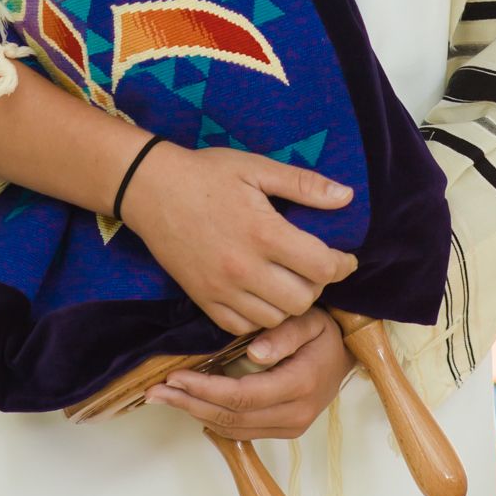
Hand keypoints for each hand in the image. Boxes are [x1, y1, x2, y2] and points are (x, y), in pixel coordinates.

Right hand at [118, 142, 359, 335]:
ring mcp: (221, 289)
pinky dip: (258, 316)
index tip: (344, 258)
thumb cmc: (206, 173)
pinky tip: (259, 294)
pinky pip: (242, 327)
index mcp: (263, 233)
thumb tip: (346, 197)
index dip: (342, 265)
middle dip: (317, 284)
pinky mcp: (202, 300)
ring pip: (275, 318)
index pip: (322, 267)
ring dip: (288, 303)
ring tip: (286, 279)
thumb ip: (304, 185)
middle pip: (303, 300)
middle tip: (312, 266)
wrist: (149, 188)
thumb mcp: (256, 168)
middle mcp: (244, 268)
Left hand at [143, 310, 355, 439]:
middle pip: (232, 417)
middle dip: (190, 403)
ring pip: (234, 428)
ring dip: (196, 413)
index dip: (205, 389)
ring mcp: (291, 427)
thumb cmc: (324, 332)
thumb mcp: (309, 320)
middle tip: (156, 391)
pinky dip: (213, 418)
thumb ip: (284, 335)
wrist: (346, 355)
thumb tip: (254, 352)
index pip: (242, 396)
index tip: (174, 377)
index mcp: (300, 385)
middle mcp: (296, 414)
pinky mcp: (285, 431)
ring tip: (165, 398)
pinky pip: (243, 430)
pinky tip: (192, 404)